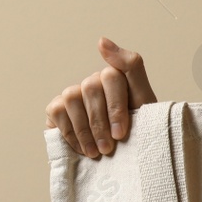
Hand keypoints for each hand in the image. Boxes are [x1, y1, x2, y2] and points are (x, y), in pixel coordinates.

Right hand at [45, 37, 156, 157]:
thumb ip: (131, 68)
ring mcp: (74, 94)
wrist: (121, 161)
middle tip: (109, 148)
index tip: (121, 134)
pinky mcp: (57, 108)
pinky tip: (82, 149)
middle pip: (92, 87)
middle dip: (101, 122)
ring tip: (96, 153)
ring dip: (85, 129)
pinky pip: (57, 110)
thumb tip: (101, 40)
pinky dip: (70, 132)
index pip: (112, 75)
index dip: (116, 106)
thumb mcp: (144, 103)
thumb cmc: (135, 132)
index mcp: (116, 78)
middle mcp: (93, 83)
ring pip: (72, 96)